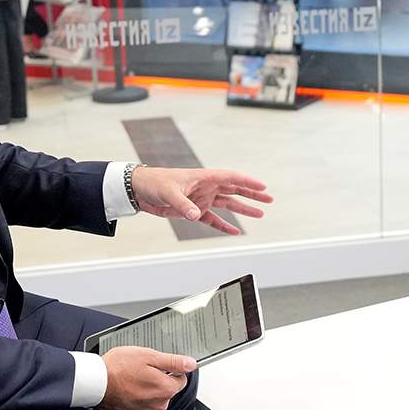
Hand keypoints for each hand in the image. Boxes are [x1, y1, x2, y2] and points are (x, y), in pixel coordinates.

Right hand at [99, 346, 194, 409]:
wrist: (94, 383)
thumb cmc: (117, 368)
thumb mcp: (148, 356)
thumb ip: (173, 361)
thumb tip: (191, 364)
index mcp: (165, 389)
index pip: (181, 379)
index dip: (171, 370)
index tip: (159, 366)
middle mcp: (158, 404)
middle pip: (168, 390)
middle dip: (158, 380)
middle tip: (141, 370)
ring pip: (154, 400)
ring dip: (147, 391)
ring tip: (131, 380)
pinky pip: (142, 408)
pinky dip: (137, 400)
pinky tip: (127, 391)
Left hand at [130, 166, 272, 235]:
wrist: (140, 190)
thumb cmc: (154, 183)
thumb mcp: (169, 192)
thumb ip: (183, 204)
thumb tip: (195, 214)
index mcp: (203, 177)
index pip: (230, 177)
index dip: (247, 181)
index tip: (262, 187)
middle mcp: (206, 187)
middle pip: (234, 190)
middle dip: (251, 194)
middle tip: (268, 199)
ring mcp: (202, 199)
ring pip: (228, 204)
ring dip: (243, 209)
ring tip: (260, 213)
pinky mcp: (194, 211)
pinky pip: (213, 219)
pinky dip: (224, 226)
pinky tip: (235, 231)